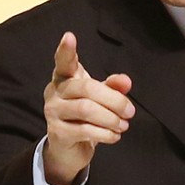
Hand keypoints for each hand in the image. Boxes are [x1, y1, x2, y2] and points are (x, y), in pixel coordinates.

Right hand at [42, 32, 133, 184]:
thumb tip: (126, 82)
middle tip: (131, 111)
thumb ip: (113, 87)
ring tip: (124, 125)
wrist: (69, 148)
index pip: (63, 61)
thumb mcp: (101, 98)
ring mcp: (53, 112)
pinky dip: (105, 133)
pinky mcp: (57, 133)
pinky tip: (114, 136)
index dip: (66, 50)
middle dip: (114, 100)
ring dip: (111, 118)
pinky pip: (85, 130)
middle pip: (87, 88)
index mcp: (65, 77)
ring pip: (86, 109)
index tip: (69, 36)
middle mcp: (55, 91)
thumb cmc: (85, 116)